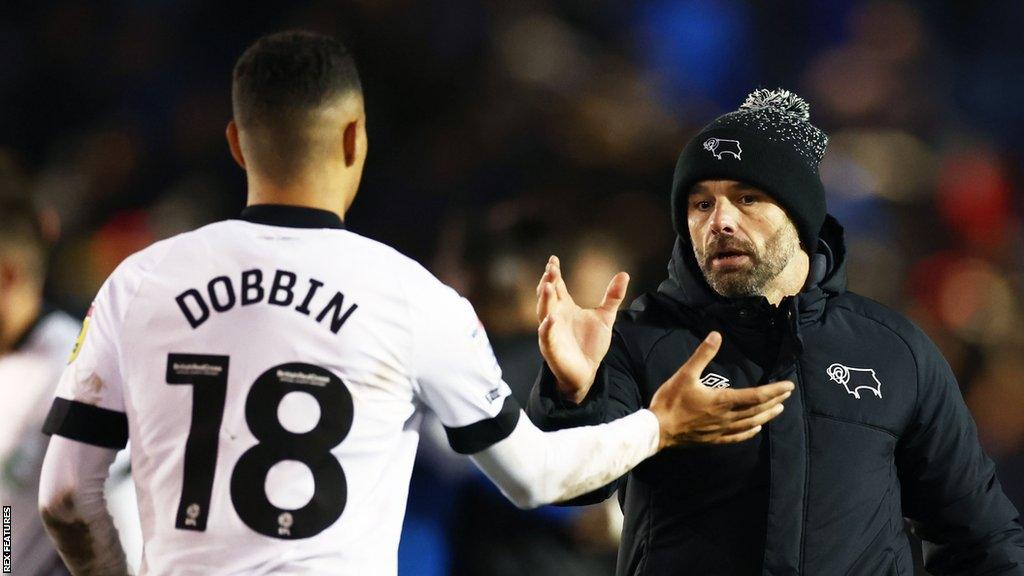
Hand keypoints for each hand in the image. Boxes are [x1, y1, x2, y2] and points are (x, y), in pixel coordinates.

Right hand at [536, 255, 628, 403]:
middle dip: (547, 283)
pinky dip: (547, 327)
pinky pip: (547, 336)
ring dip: (544, 300)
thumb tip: (624, 274)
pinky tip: (551, 319)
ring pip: (544, 313)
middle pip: (548, 296)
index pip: (557, 286)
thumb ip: (612, 296)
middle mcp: (555, 316)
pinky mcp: (552, 348)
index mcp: (565, 307)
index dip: (554, 273)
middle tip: (550, 269)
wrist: (587, 372)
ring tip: (547, 286)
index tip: (553, 259)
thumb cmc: (590, 344)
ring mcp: (551, 332)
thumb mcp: (605, 317)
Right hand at [649, 331, 793, 448]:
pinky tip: (756, 429)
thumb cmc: (671, 401)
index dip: (774, 390)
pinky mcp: (713, 439)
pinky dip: (749, 432)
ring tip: (778, 409)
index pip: (756, 395)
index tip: (789, 386)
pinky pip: (737, 436)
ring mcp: (721, 430)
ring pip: (751, 423)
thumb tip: (716, 335)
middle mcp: (727, 417)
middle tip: (787, 394)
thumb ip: (703, 355)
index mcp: (722, 400)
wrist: (658, 430)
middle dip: (774, 401)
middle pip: (757, 409)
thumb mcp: (685, 374)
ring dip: (766, 416)